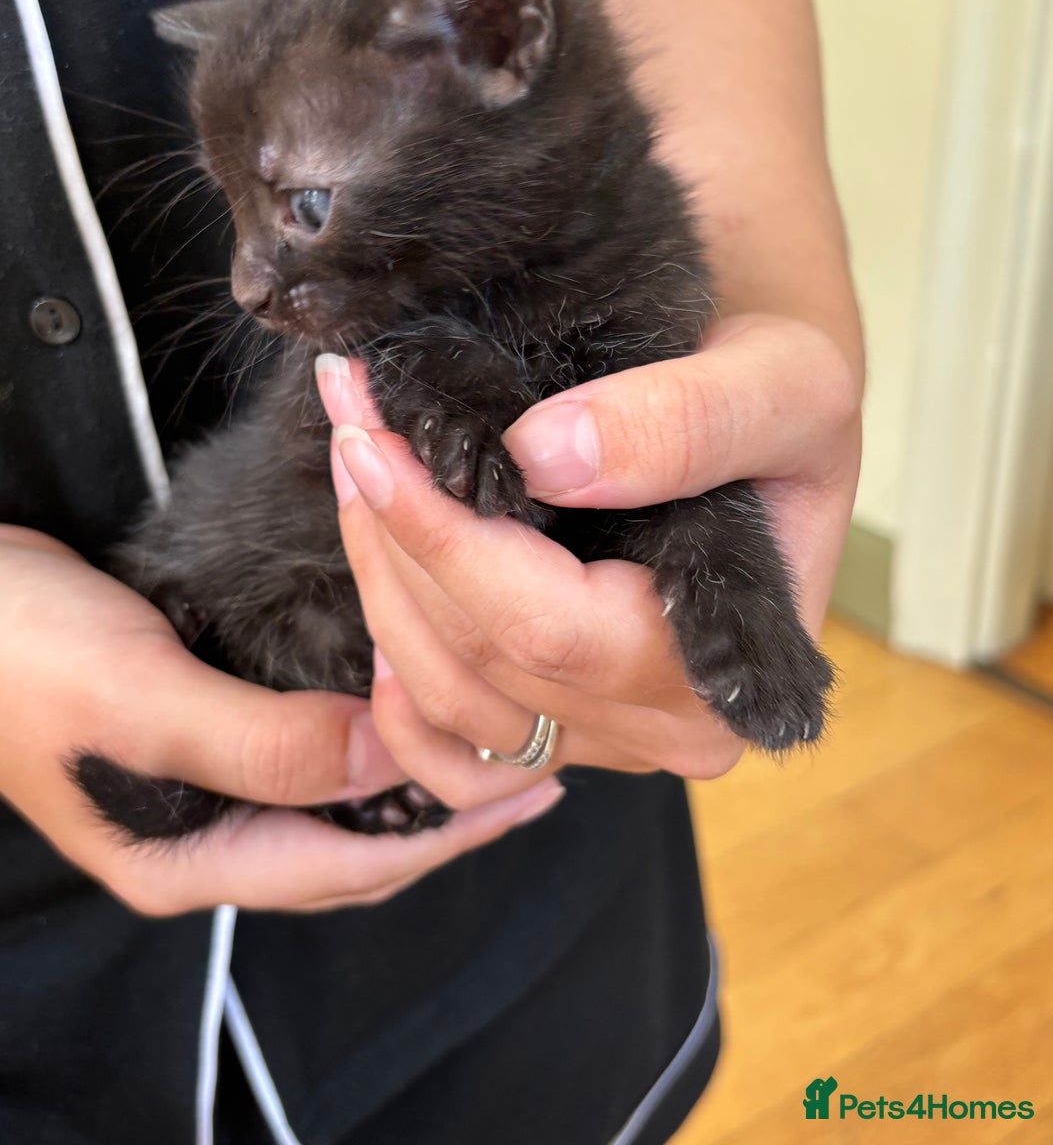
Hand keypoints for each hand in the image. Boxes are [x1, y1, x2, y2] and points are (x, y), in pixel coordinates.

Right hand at [0, 527, 562, 915]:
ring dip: (412, 781)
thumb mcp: (146, 699)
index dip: (453, 831)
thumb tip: (386, 764)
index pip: (354, 865)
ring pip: (333, 807)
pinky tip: (396, 708)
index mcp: (187, 858)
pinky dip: (361, 744)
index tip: (533, 784)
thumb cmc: (26, 652)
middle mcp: (199, 837)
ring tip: (488, 745)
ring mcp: (193, 791)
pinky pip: (301, 759)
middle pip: (353, 846)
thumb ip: (265, 744)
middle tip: (536, 768)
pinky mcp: (191, 735)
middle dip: (449, 815)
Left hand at [316, 311, 858, 811]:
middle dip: (393, 533)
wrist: (765, 416)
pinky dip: (396, 699)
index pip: (544, 625)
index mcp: (724, 664)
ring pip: (445, 699)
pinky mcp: (565, 733)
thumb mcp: (781, 383)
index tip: (370, 431)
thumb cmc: (783, 399)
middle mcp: (668, 727)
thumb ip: (684, 422)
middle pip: (479, 659)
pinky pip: (453, 762)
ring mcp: (609, 740)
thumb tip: (544, 458)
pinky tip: (383, 594)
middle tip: (351, 414)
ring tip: (359, 465)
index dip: (439, 534)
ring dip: (381, 580)